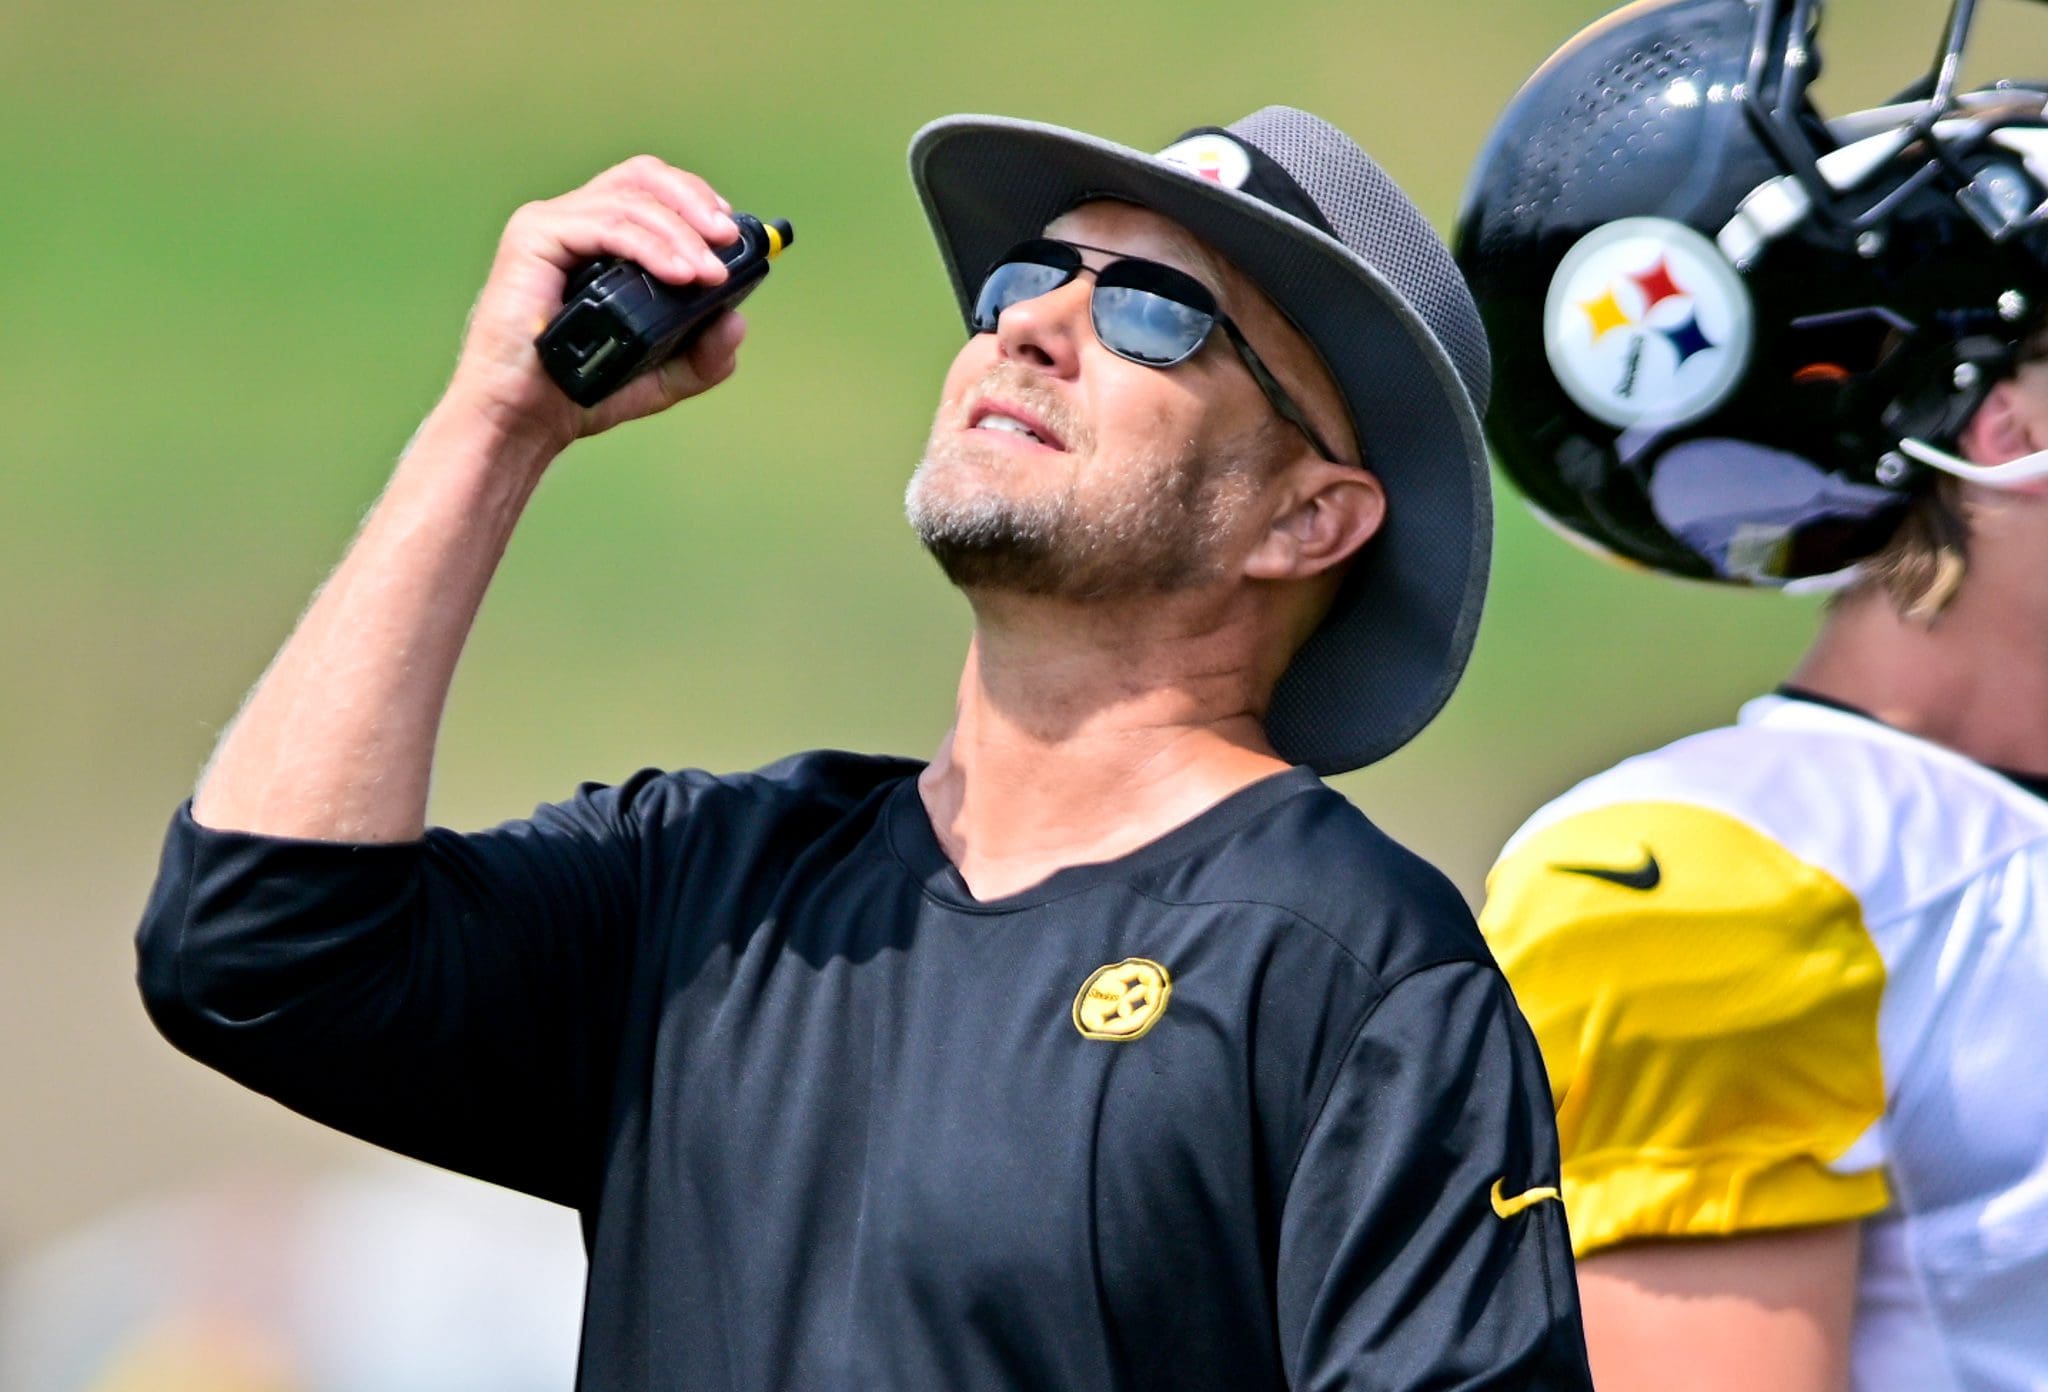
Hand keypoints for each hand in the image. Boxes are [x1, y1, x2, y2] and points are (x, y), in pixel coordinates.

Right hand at [442, 155, 751, 451]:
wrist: (523, 420)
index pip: (650, 190)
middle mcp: (573, 222)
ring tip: (711, 275)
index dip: (695, 200)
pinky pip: (605, 226)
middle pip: (643, 177)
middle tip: (726, 242)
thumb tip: (737, 321)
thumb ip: (703, 355)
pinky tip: (680, 274)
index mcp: (598, 239)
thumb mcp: (661, 377)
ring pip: (630, 201)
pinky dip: (650, 246)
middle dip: (694, 202)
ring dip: (681, 233)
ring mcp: (550, 225)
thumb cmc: (578, 392)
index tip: (730, 235)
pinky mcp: (533, 238)